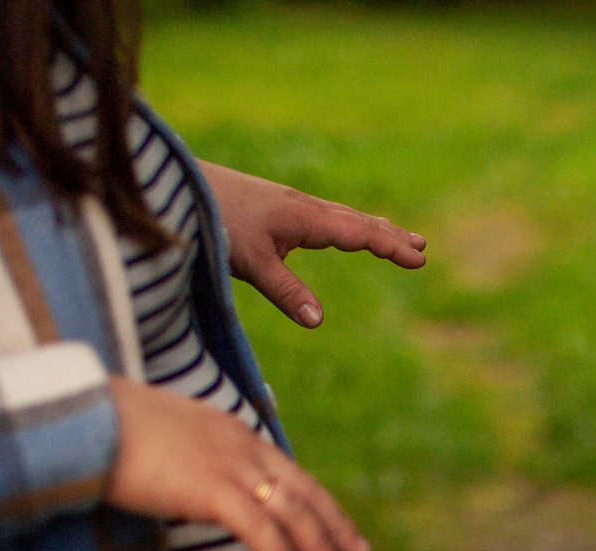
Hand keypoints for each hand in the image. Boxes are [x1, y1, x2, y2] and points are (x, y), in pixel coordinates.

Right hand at [105, 379, 365, 550]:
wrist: (81, 414)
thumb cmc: (109, 428)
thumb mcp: (166, 439)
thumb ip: (191, 462)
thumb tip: (196, 491)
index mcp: (232, 433)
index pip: (289, 472)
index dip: (318, 502)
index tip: (338, 525)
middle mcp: (240, 447)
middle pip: (302, 492)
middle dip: (334, 525)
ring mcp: (227, 466)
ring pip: (289, 511)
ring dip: (317, 546)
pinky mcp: (207, 488)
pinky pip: (256, 526)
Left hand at [199, 161, 425, 329]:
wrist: (175, 183)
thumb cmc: (211, 220)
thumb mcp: (249, 262)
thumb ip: (285, 292)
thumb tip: (319, 322)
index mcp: (305, 218)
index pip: (359, 233)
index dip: (390, 246)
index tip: (419, 259)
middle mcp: (302, 207)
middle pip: (357, 220)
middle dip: (389, 234)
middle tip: (420, 245)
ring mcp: (288, 204)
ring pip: (340, 216)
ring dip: (370, 227)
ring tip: (392, 236)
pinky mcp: (272, 206)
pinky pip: (323, 216)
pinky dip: (345, 224)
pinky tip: (337, 230)